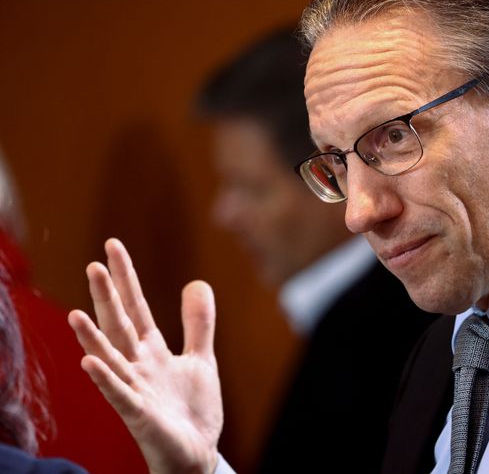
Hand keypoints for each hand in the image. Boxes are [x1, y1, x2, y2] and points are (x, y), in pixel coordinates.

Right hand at [68, 238, 222, 473]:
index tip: (112, 245)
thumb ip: (198, 324)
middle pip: (120, 325)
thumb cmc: (191, 409)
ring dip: (93, 338)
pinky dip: (106, 379)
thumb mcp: (201, 358)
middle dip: (108, 298)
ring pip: (111, 359)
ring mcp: (136, 390)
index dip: (126, 277)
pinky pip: (119, 396)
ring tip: (75, 313)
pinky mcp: (140, 415)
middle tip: (94, 265)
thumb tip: (196, 283)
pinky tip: (90, 362)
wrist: (196, 453)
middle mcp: (138, 366)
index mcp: (153, 350)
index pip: (136, 307)